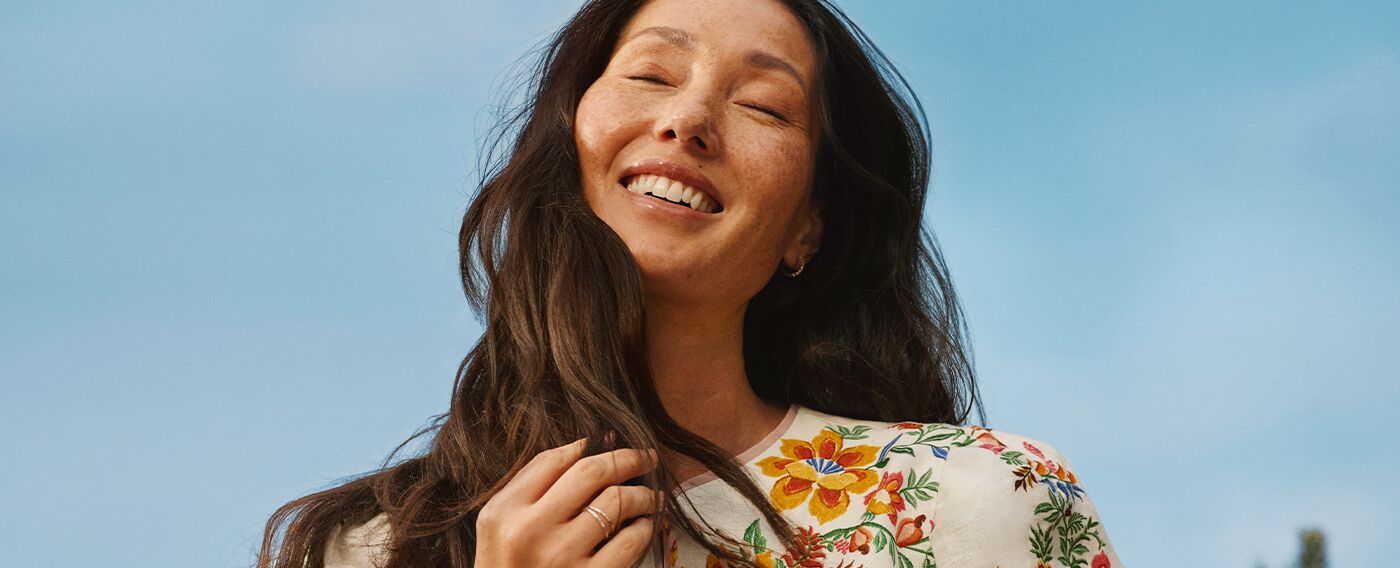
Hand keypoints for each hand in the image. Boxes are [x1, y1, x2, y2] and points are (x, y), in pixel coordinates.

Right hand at [474, 438, 662, 566]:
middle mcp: (532, 530)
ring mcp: (561, 557)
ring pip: (617, 502)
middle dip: (628, 459)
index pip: (556, 460)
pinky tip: (644, 527)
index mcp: (507, 510)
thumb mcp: (498, 521)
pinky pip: (629, 543)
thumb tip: (583, 446)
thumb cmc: (507, 563)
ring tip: (652, 495)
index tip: (613, 444)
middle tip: (647, 458)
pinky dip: (643, 529)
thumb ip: (530, 481)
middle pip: (592, 473)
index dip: (592, 446)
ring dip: (643, 494)